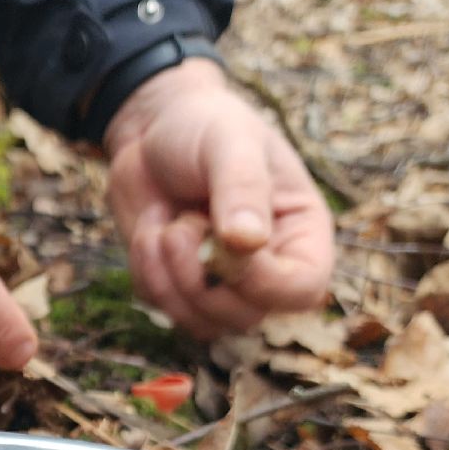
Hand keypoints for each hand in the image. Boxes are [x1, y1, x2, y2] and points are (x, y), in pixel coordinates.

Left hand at [104, 60, 333, 340]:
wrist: (152, 129)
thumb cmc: (204, 126)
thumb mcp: (230, 143)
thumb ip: (243, 189)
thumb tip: (248, 243)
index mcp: (300, 232)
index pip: (302, 289)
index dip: (263, 282)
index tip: (225, 244)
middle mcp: (267, 267)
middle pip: (246, 317)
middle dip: (202, 278)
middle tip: (183, 223)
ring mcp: (221, 283)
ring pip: (201, 323)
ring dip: (169, 277)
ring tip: (165, 222)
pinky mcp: (178, 286)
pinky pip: (161, 307)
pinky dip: (146, 270)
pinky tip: (151, 227)